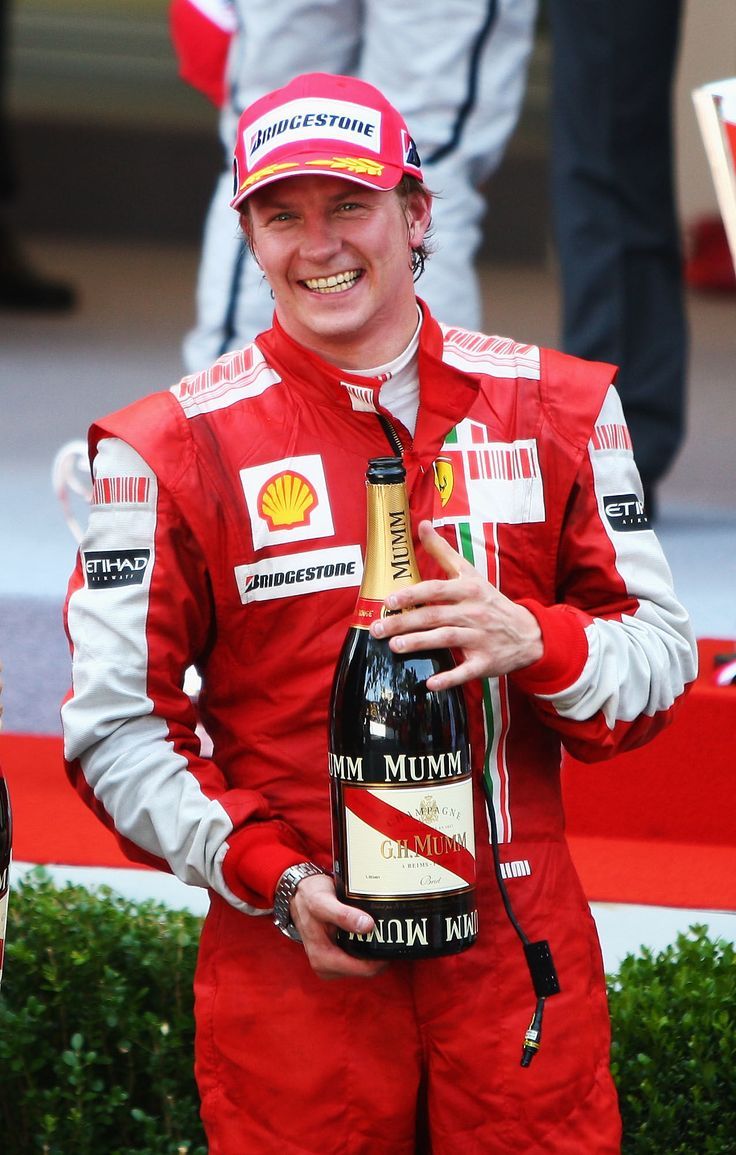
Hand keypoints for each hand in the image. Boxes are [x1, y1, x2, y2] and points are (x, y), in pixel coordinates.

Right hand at [289, 873, 385, 979]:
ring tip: (381, 931)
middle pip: (366, 970)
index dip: (381, 958)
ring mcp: (330, 963)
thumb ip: (343, 915)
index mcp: (323, 958)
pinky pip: (357, 959)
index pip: (364, 969)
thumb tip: (367, 926)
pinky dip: (365, 948)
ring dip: (372, 952)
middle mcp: (326, 966)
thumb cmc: (309, 897)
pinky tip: (370, 933)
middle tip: (390, 933)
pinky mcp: (335, 957)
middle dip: (378, 955)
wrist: (299, 893)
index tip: (392, 940)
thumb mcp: (323, 902)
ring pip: (363, 966)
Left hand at [369, 520, 542, 689]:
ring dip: (419, 644)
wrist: (528, 633)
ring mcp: (480, 638)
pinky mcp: (485, 662)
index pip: (436, 590)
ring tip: (395, 646)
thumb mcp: (470, 574)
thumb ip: (443, 552)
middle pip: (434, 616)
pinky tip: (430, 683)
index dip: (413, 594)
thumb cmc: (490, 601)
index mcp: (468, 590)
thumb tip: (422, 526)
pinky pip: (465, 671)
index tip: (390, 600)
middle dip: (404, 623)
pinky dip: (449, 678)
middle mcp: (474, 612)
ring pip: (446, 640)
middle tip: (378, 628)